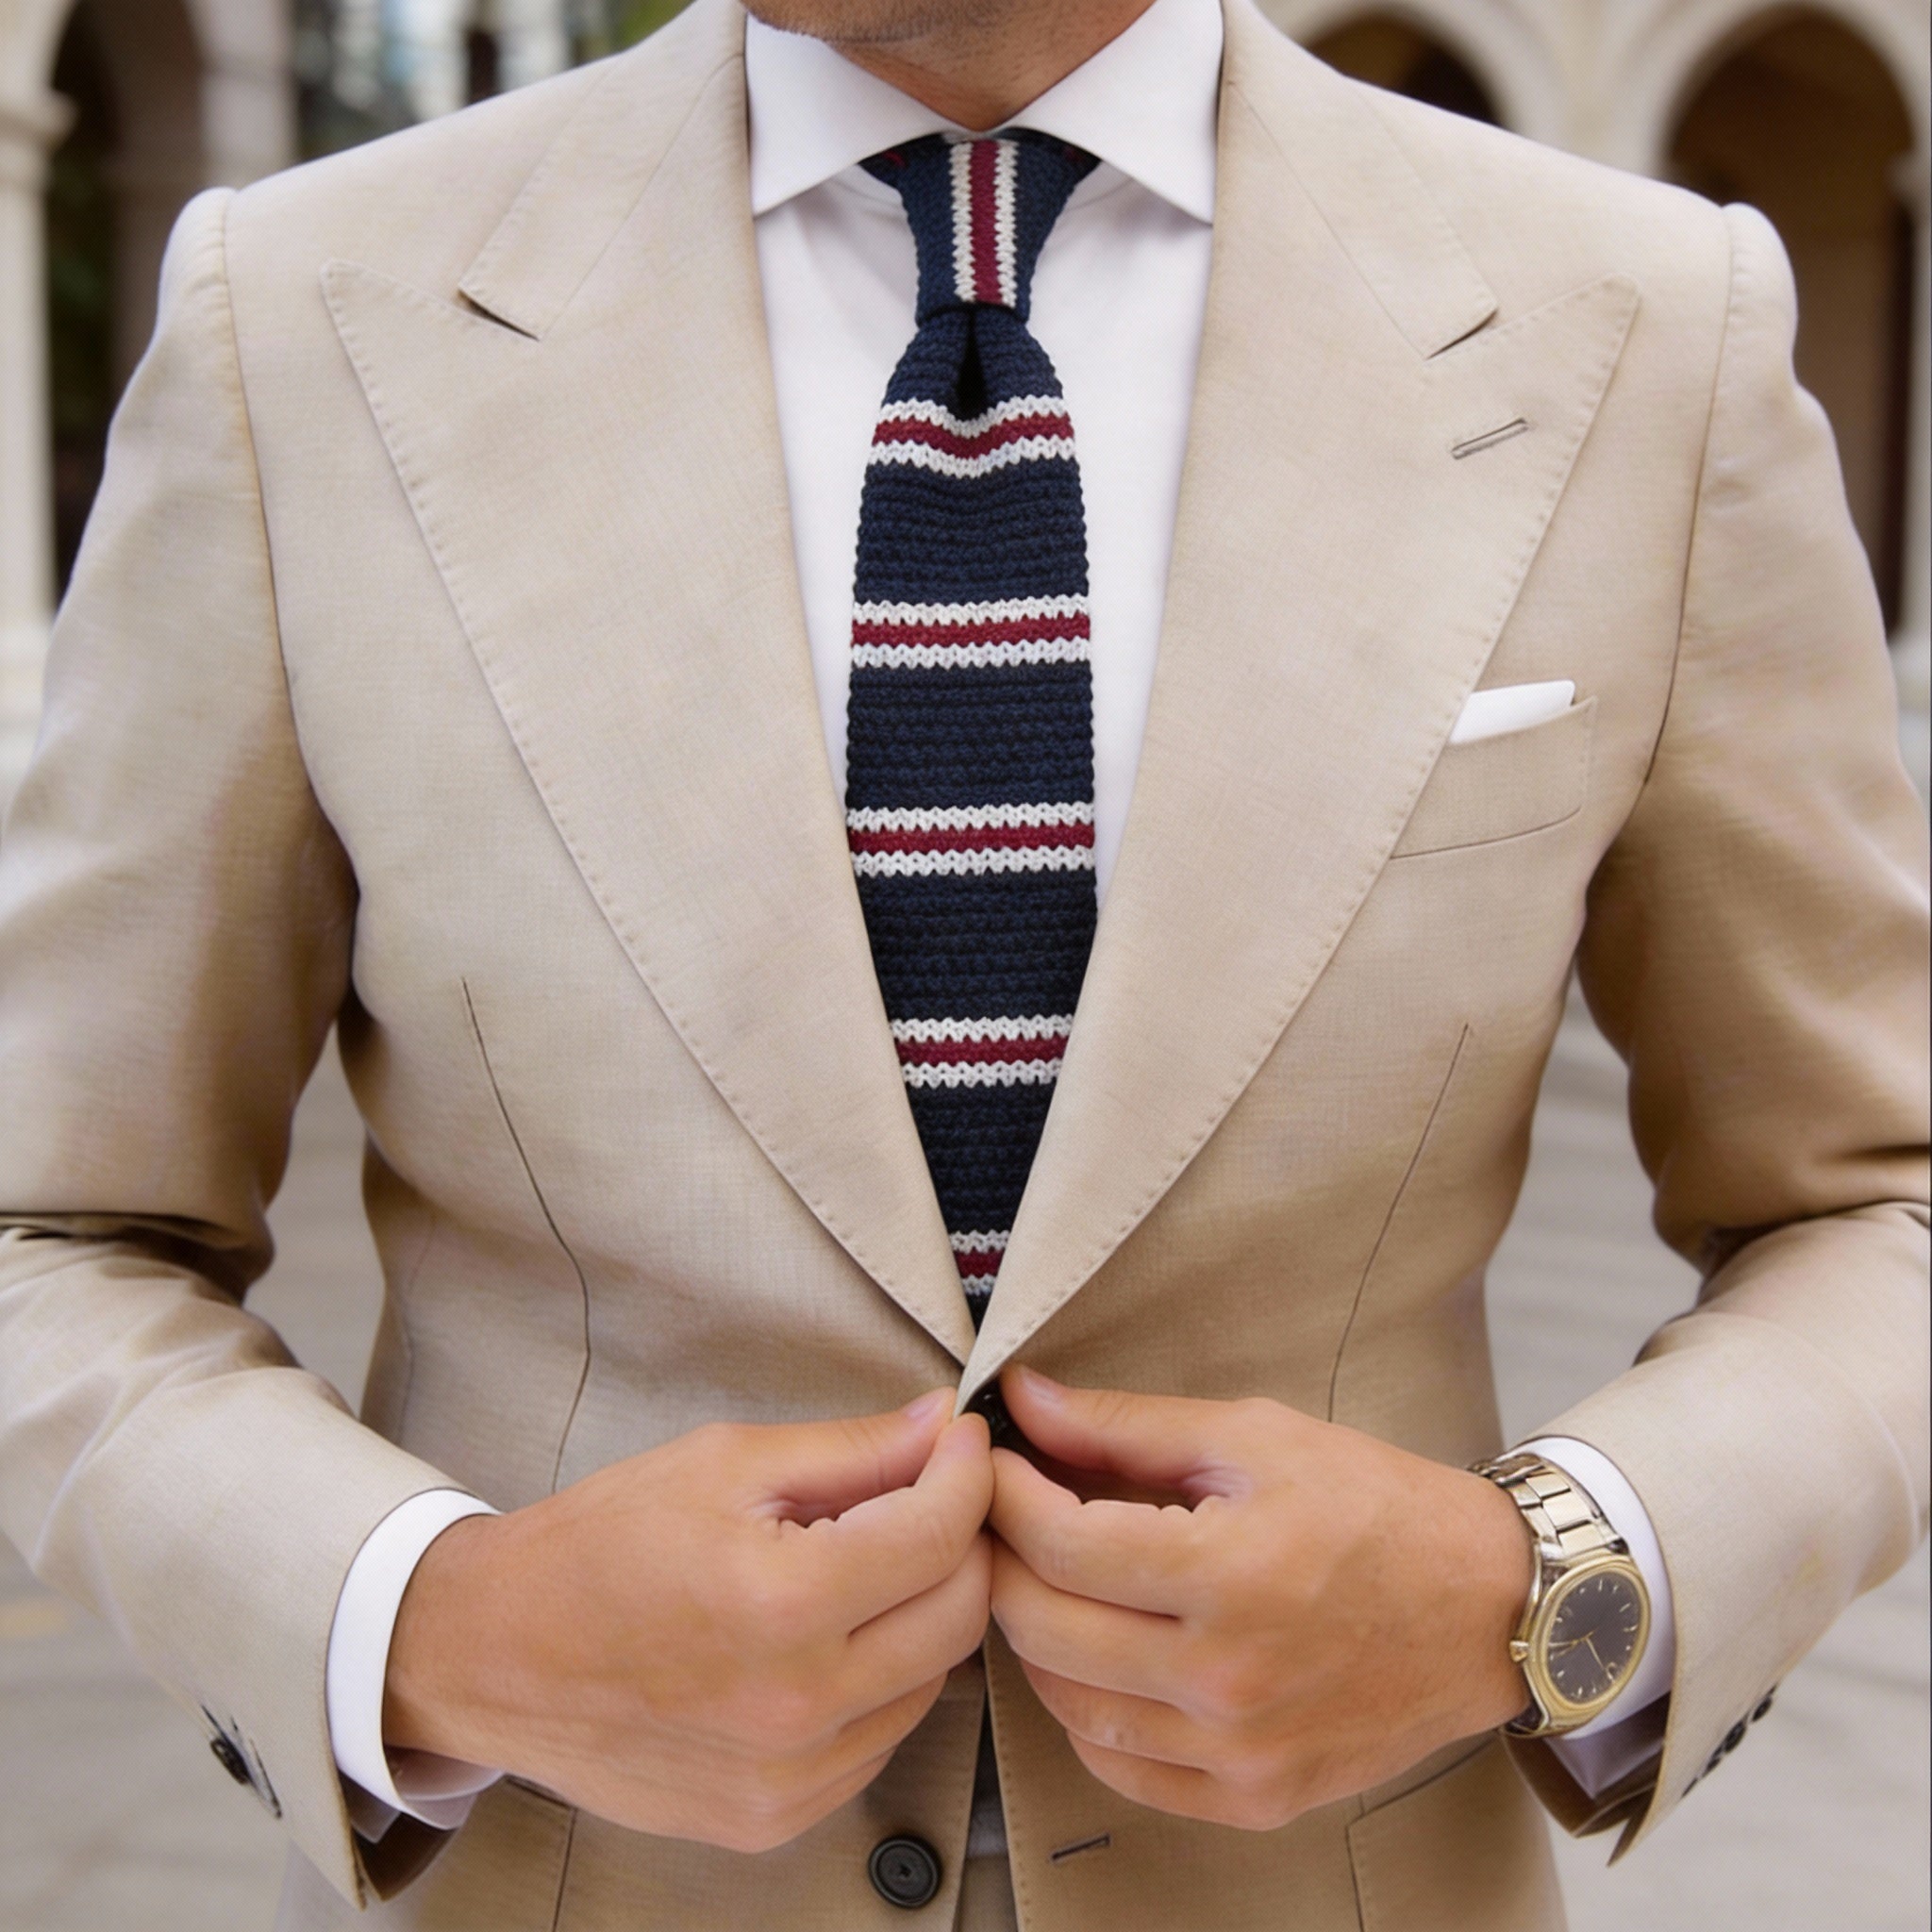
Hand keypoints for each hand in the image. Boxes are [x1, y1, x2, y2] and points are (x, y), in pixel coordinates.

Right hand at [384, 1393, 993, 1851]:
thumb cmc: (599, 1546)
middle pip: (959, 1614)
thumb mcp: (724, 1463)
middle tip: (925, 1494)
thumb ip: (851, 1449)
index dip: (966, 1472)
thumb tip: (943, 1426)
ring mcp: (789, 1778)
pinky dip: (879, 1681)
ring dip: (921, 1613)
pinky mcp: (775, 1818)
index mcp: (781, 1603)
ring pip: (932, 1681)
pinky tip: (827, 1637)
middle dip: (959, 1540)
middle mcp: (796, 1706)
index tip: (960, 1441)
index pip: (940, 1534)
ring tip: (862, 1565)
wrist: (495, 1655)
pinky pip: (880, 1739)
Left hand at [987, 1368, 1530, 1830]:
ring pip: (1067, 1707)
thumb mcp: (1255, 1437)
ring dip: (1035, 1637)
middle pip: (1044, 1628)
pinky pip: (1122, 1771)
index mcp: (1232, 1573)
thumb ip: (1127, 1425)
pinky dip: (1086, 1715)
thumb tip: (1024, 1400)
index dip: (1004, 1494)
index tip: (992, 1462)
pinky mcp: (1256, 1798)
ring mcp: (1241, 1751)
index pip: (1059, 1544)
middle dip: (1002, 1559)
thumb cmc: (1377, 1507)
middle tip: (1003, 1516)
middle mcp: (1229, 1678)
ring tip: (1048, 1580)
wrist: (1488, 1607)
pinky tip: (1098, 1657)